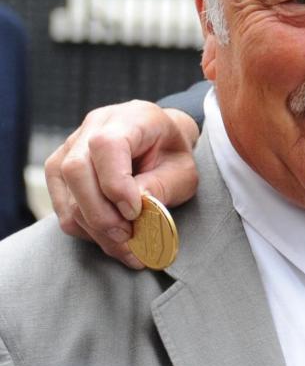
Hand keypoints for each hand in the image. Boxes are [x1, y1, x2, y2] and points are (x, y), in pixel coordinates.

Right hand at [44, 101, 200, 268]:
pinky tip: (111, 237)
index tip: (135, 212)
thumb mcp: (184, 171)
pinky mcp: (59, 170)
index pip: (106, 145)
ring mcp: (71, 146)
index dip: (115, 183)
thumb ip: (162, 187)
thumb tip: (135, 209)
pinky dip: (85, 229)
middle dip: (101, 215)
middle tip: (129, 240)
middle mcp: (94, 126)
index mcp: (131, 118)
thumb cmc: (173, 157)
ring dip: (93, 228)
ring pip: (66, 192)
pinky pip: (61, 206)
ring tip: (126, 247)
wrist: (160, 145)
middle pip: (76, 170)